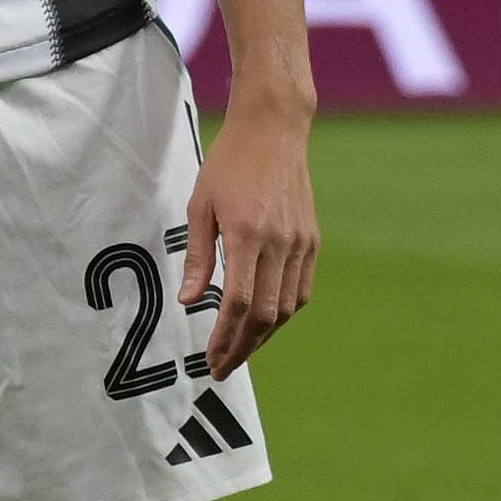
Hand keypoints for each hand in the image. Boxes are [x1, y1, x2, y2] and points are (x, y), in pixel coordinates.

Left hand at [176, 108, 314, 374]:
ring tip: (238, 350)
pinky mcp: (312, 240)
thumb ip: (197, 257)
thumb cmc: (228, 165)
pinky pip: (300, 289)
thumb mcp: (199, 207)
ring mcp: (302, 244)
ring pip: (287, 307)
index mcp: (248, 236)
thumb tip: (188, 302)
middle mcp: (280, 244)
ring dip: (263, 335)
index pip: (238, 304)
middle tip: (220, 368)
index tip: (209, 360)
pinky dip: (282, 312)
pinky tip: (263, 322)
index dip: (224, 338)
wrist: (274, 131)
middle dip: (242, 348)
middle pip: (265, 314)